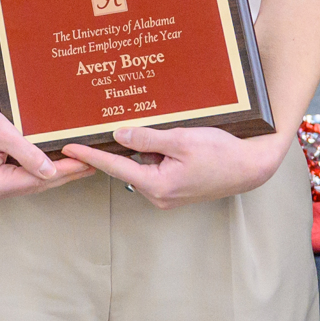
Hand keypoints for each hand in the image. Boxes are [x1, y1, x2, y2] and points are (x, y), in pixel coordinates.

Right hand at [0, 86, 93, 202]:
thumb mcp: (3, 132)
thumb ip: (29, 154)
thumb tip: (52, 172)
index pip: (37, 179)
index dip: (65, 170)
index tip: (86, 162)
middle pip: (34, 185)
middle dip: (63, 175)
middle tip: (90, 165)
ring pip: (27, 183)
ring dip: (51, 175)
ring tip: (78, 166)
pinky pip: (18, 179)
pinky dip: (36, 172)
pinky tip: (53, 166)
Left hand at [62, 124, 287, 209]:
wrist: (251, 167)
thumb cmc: (221, 153)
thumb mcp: (182, 140)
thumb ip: (148, 138)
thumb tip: (118, 134)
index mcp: (158, 185)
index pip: (115, 167)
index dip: (90, 156)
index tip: (68, 148)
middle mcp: (159, 195)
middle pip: (127, 166)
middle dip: (116, 147)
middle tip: (96, 126)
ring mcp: (169, 194)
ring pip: (142, 165)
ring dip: (139, 148)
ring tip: (139, 126)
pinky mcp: (177, 188)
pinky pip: (156, 168)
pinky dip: (153, 153)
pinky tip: (159, 136)